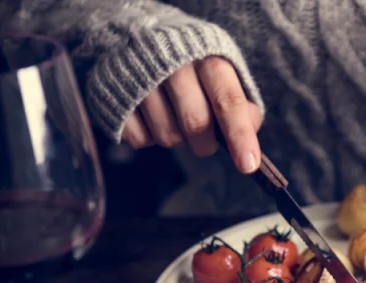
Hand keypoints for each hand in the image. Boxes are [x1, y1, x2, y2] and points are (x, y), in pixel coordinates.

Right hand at [121, 56, 262, 173]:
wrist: (136, 34)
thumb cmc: (191, 63)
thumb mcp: (223, 72)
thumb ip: (240, 103)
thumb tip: (249, 133)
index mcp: (207, 58)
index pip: (228, 101)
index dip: (240, 135)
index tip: (248, 165)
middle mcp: (173, 64)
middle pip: (196, 124)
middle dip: (205, 144)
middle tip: (205, 140)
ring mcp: (141, 79)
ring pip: (168, 137)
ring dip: (178, 140)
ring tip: (175, 118)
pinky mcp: (116, 96)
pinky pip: (140, 139)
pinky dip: (150, 137)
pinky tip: (151, 116)